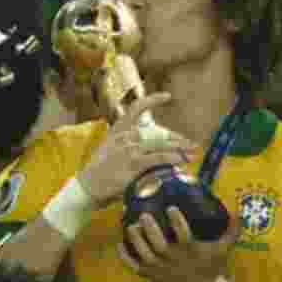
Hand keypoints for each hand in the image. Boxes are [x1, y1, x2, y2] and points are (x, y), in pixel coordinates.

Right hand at [77, 93, 198, 205]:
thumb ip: (126, 142)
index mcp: (118, 130)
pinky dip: (172, 159)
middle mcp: (124, 137)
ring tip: (193, 153)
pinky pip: (158, 159)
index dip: (152, 100)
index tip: (167, 96)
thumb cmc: (99, 170)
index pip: (136, 108)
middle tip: (192, 144)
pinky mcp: (133, 164)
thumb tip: (147, 144)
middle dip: (177, 140)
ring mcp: (129, 150)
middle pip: (157, 133)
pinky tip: (182, 160)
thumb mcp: (109, 148)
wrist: (88, 186)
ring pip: (161, 146)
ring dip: (180, 150)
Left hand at [118, 207, 240, 281]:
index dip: (177, 221)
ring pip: (145, 254)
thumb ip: (231, 231)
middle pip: (159, 245)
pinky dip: (126, 257)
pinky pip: (135, 267)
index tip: (171, 208)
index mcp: (190, 250)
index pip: (183, 235)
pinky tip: (119, 245)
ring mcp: (160, 268)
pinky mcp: (151, 274)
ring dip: (137, 241)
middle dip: (151, 230)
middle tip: (144, 216)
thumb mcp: (222, 249)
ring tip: (131, 227)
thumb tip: (240, 212)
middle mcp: (173, 259)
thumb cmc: (210, 267)